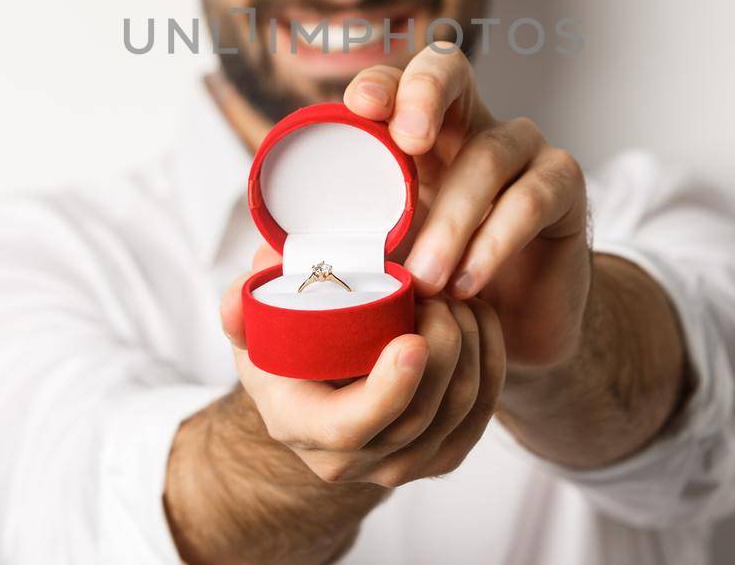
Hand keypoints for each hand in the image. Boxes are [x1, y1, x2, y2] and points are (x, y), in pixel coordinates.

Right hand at [219, 245, 505, 486]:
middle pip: (419, 415)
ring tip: (456, 293)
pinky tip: (478, 316)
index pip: (353, 428)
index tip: (413, 339)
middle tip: (437, 288)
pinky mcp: (442, 454)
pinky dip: (490, 358)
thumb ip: (244, 303)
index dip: (389, 389)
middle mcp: (353, 461)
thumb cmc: (285, 357)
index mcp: (303, 428)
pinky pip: (482, 412)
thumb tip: (255, 269)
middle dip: (444, 345)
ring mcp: (402, 464)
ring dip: (470, 344)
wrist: (315, 401)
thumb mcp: (253, 330)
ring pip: (460, 410)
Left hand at [344, 44, 590, 372]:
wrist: (515, 334)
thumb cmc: (437, 289)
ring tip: (425, 279)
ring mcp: (524, 152)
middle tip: (408, 139)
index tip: (361, 106)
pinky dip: (496, 240)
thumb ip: (322, 264)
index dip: (382, 82)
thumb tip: (243, 282)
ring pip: (489, 154)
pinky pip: (532, 197)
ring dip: (453, 218)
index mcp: (421, 133)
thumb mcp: (377, 270)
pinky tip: (468, 281)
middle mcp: (471, 125)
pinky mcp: (564, 188)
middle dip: (424, 93)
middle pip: (449, 69)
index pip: (398, 81)